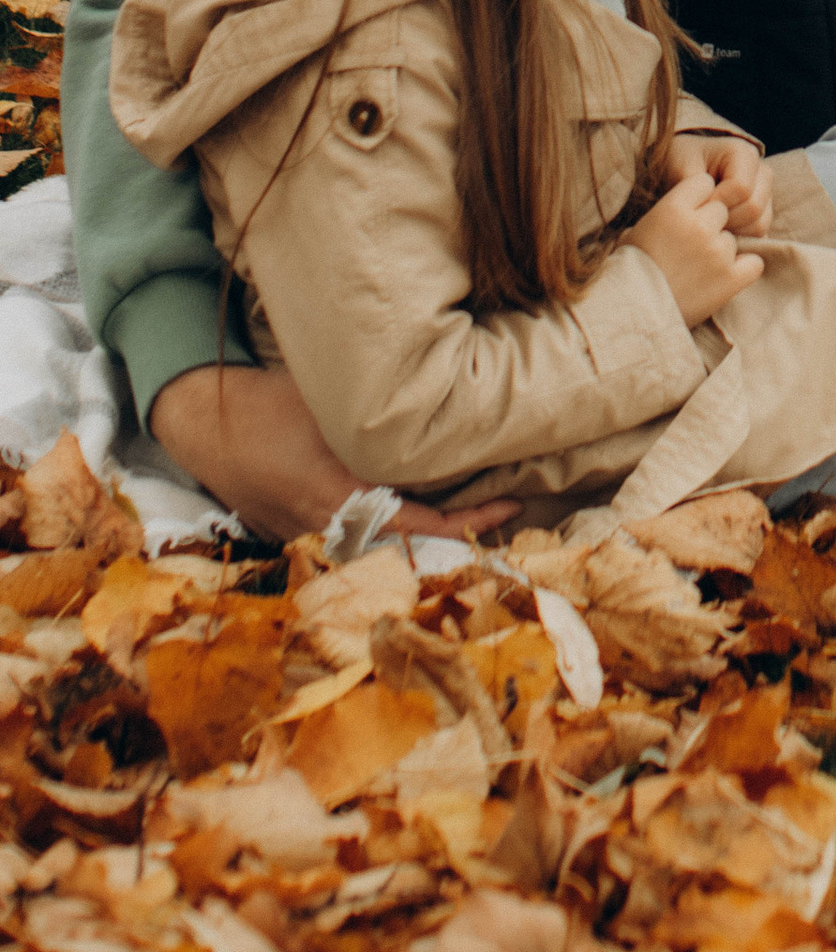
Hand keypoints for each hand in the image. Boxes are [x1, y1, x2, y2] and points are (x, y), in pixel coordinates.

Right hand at [148, 362, 516, 545]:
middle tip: (511, 511)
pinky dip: (395, 534)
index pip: (419, 525)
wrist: (206, 428)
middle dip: (460, 536)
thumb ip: (378, 414)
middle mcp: (328, 529)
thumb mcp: (329, 404)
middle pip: (408, 549)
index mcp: (340, 497)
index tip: (513, 502)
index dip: (470, 521)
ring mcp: (311, 539)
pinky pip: (358, 545)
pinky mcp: (299, 536)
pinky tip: (424, 514)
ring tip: (482, 513)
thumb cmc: (271, 405)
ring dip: (430, 537)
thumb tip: (442, 401)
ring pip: (384, 550)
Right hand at [635, 173, 766, 322]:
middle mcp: (699, 225)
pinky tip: (726, 277)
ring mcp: (717, 252)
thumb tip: (679, 206)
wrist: (632, 316)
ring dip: (722, 251)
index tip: (692, 213)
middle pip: (722, 210)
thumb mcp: (636, 232)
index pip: (704, 183)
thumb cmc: (628, 273)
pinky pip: (754, 263)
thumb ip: (665, 213)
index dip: (700, 198)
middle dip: (711, 225)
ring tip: (699, 270)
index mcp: (673, 207)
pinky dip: (744, 270)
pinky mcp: (731, 278)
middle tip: (693, 247)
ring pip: (734, 238)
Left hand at [672, 129, 772, 239]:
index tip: (696, 205)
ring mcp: (766, 195)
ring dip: (732, 232)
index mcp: (744, 154)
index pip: (741, 188)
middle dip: (725, 219)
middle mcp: (762, 173)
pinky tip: (719, 232)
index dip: (717, 202)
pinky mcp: (765, 214)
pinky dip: (739, 240)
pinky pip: (759, 235)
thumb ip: (694, 187)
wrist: (686, 169)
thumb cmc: (683, 165)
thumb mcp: (683, 169)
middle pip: (754, 207)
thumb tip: (706, 211)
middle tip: (702, 219)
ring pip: (759, 224)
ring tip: (709, 225)